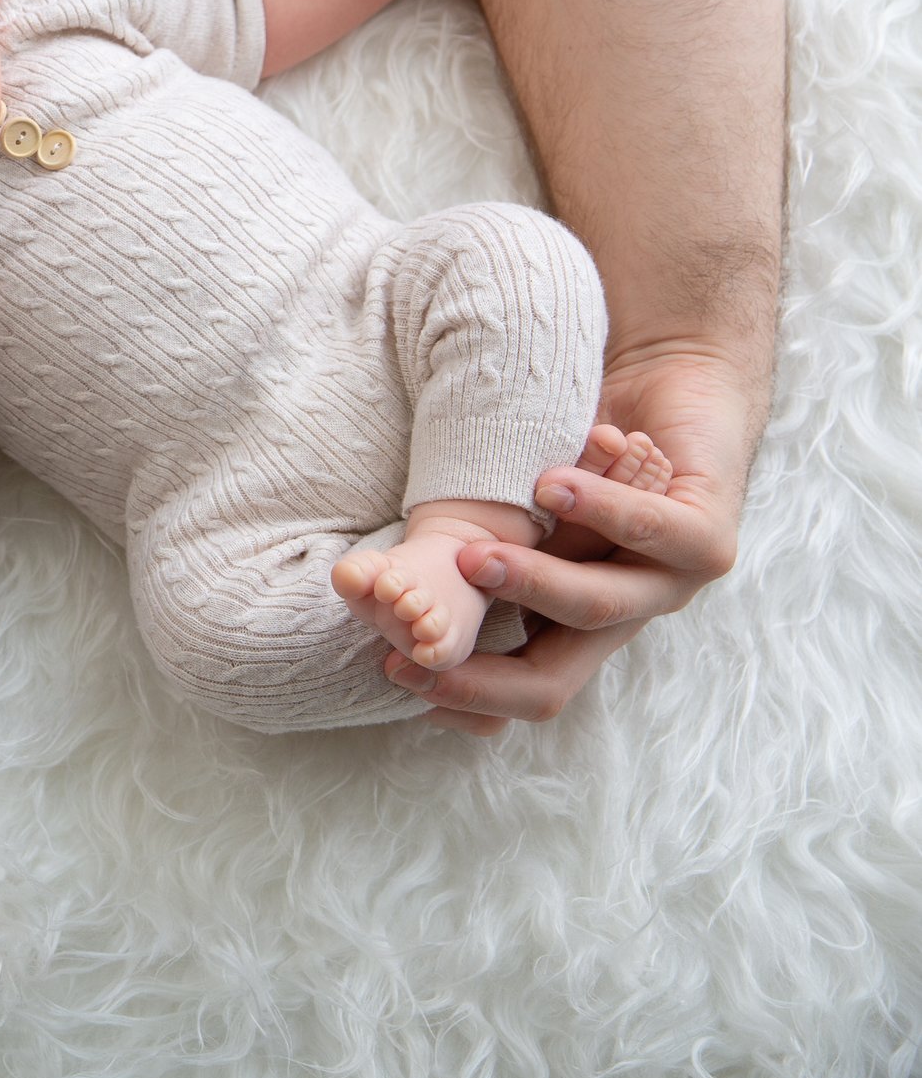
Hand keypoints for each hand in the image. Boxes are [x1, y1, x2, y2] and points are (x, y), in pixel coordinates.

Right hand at [381, 345, 754, 733]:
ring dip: (532, 584)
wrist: (671, 381)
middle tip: (414, 643)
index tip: (396, 667)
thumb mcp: (514, 509)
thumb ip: (469, 547)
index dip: (459, 696)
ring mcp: (670, 585)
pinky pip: (655, 533)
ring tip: (472, 557)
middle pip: (551, 685)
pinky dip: (602, 509)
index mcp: (571, 624)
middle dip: (478, 673)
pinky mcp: (710, 538)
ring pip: (598, 608)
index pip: (518, 693)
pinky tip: (551, 485)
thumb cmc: (577, 442)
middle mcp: (620, 621)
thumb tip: (366, 574)